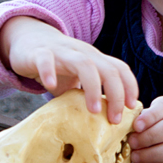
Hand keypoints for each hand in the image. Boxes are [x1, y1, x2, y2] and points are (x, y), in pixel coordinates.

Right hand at [0, 16, 138, 122]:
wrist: (29, 40)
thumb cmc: (58, 64)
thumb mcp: (78, 77)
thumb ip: (90, 93)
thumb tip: (104, 123)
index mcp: (95, 59)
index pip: (120, 68)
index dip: (130, 86)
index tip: (132, 108)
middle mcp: (83, 53)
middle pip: (107, 69)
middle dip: (116, 93)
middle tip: (115, 119)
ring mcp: (62, 52)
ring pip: (83, 63)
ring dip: (93, 86)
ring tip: (93, 110)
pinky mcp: (39, 53)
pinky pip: (46, 59)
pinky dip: (49, 72)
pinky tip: (50, 86)